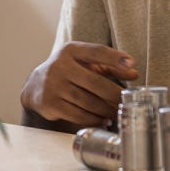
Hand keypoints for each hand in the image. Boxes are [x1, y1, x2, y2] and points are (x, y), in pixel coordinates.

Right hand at [20, 42, 137, 128]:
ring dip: (106, 110)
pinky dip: (94, 119)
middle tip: (127, 102)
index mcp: (71, 50)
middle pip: (95, 82)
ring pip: (88, 101)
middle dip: (114, 94)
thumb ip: (110, 66)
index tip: (132, 64)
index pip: (96, 51)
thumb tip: (134, 73)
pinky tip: (103, 120)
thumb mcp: (85, 63)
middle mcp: (60, 65)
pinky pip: (78, 114)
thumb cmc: (69, 72)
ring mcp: (53, 85)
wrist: (35, 85)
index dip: (114, 58)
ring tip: (117, 112)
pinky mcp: (50, 103)